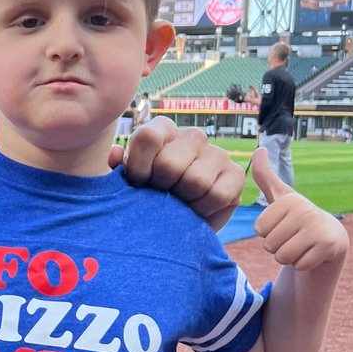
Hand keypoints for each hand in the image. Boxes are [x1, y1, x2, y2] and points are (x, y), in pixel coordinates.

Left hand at [112, 116, 243, 230]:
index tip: (137, 183)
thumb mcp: (127, 182)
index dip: (139, 167)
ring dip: (182, 201)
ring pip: (195, 180)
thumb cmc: (148, 195)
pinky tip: (195, 209)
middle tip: (160, 196)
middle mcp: (192, 136)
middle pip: (170, 164)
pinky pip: (218, 194)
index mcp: (162, 130)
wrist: (177, 221)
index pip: (147, 137)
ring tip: (178, 203)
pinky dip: (203, 209)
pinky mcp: (236, 174)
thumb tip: (116, 154)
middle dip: (160, 189)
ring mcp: (217, 153)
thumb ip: (119, 169)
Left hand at [252, 148, 347, 269]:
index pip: (260, 230)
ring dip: (289, 256)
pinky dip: (302, 264)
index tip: (283, 226)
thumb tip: (259, 148)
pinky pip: (299, 266)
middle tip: (293, 237)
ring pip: (282, 257)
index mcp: (290, 200)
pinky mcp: (328, 247)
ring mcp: (319, 228)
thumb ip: (265, 177)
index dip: (268, 233)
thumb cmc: (296, 218)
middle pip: (269, 245)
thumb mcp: (280, 197)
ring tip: (301, 245)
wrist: (329, 238)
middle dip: (277, 247)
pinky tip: (312, 253)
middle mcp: (306, 210)